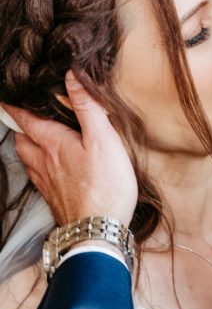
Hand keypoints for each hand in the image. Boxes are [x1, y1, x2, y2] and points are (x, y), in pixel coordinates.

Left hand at [4, 73, 137, 226]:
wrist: (98, 231)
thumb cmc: (105, 186)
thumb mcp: (103, 139)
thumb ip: (86, 107)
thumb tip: (71, 76)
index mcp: (53, 143)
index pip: (26, 119)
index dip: (16, 106)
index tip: (10, 97)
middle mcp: (44, 163)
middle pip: (22, 141)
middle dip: (21, 128)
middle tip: (25, 118)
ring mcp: (47, 184)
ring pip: (28, 161)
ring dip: (27, 148)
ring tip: (35, 141)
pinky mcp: (55, 200)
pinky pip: (38, 179)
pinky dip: (38, 169)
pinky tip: (50, 172)